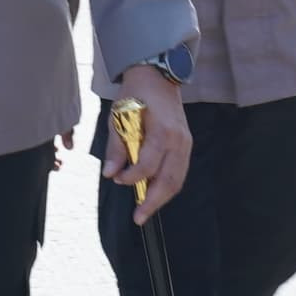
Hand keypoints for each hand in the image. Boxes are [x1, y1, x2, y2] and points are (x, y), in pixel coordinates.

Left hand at [105, 66, 192, 220]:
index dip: (132, 177)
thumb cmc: (135, 95)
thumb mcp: (118, 116)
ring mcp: (185, 143)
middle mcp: (178, 140)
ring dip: (161, 198)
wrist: (157, 77)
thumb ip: (116, 147)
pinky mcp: (186, 145)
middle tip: (138, 218)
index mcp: (162, 131)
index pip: (148, 165)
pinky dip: (167, 186)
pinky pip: (179, 172)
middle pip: (168, 180)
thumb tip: (110, 174)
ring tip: (145, 212)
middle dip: (152, 202)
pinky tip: (153, 194)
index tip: (116, 180)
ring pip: (177, 180)